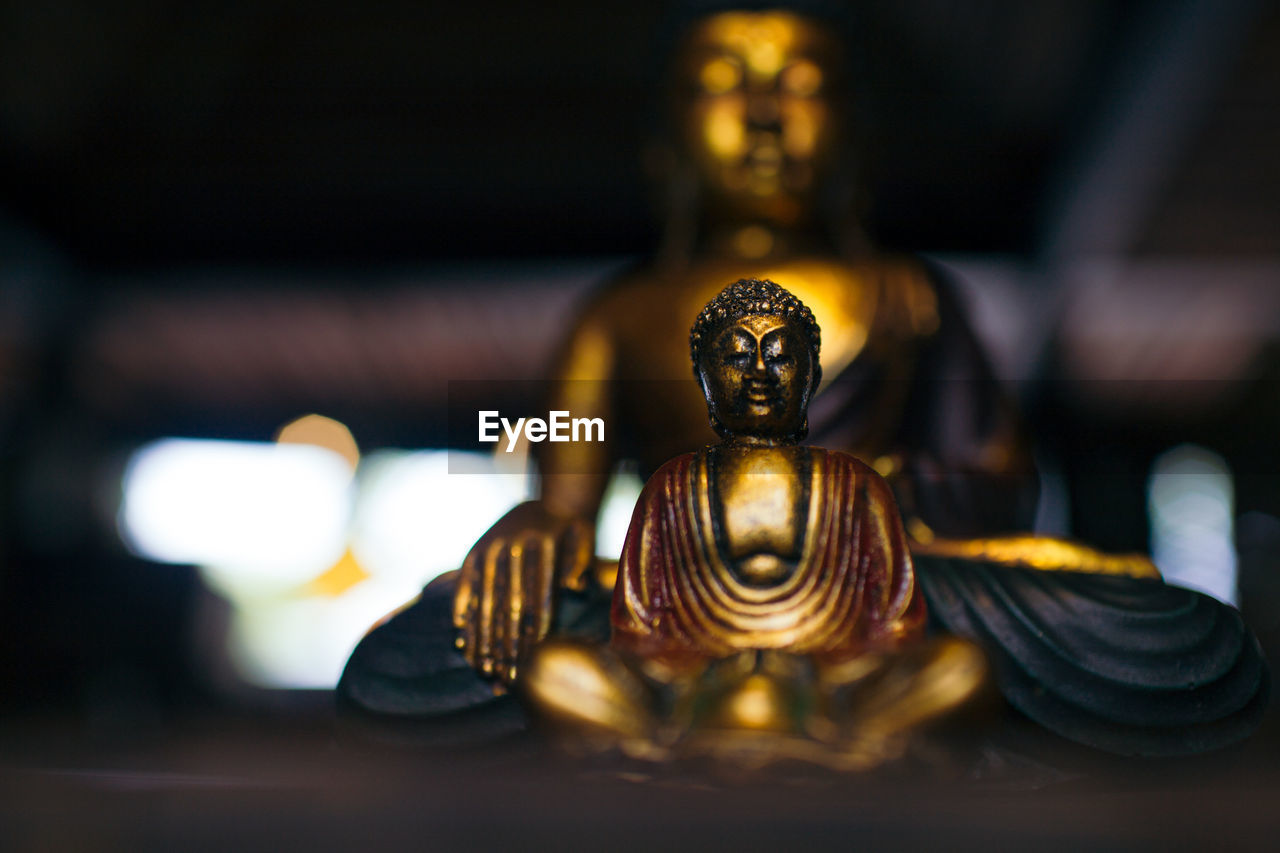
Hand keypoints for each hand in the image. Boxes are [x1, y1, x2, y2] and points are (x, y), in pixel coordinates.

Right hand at [452, 501, 593, 683]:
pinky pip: (465, 586)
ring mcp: (491, 550)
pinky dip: (462, 611)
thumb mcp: (584, 535)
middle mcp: (512, 548)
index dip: (532, 634)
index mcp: (542, 546)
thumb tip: (572, 588)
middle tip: (504, 678)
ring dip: (482, 638)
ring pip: (485, 601)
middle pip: (509, 607)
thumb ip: (581, 560)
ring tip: (483, 669)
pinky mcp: (475, 552)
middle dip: (505, 646)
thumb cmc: (572, 528)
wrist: (551, 499)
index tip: (528, 665)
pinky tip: (461, 637)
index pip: (536, 599)